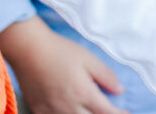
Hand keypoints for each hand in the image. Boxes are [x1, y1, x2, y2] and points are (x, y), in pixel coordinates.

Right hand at [0, 16, 128, 113]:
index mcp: (83, 93)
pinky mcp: (39, 112)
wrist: (28, 49)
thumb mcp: (87, 57)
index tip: (127, 113)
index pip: (107, 112)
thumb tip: (120, 90)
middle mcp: (69, 107)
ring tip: (89, 110)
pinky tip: (69, 111)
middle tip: (107, 111)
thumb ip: (105, 75)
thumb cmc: (59, 50)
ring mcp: (52, 112)